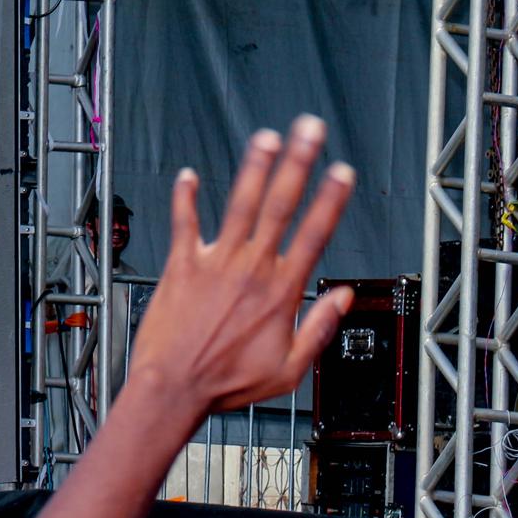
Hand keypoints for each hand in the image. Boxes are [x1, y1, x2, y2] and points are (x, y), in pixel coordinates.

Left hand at [126, 115, 356, 425]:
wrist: (174, 387)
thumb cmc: (227, 383)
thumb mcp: (289, 370)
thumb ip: (319, 330)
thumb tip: (344, 299)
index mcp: (281, 293)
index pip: (314, 236)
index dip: (330, 201)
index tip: (342, 172)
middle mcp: (251, 270)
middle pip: (280, 206)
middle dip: (298, 164)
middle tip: (310, 131)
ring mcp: (215, 263)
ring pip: (239, 206)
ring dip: (253, 168)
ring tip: (266, 137)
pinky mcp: (181, 265)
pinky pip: (183, 223)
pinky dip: (185, 198)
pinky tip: (188, 174)